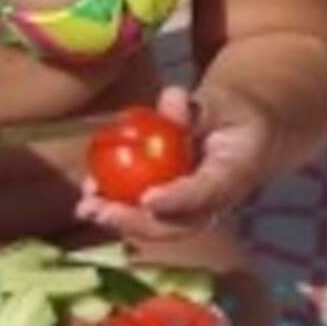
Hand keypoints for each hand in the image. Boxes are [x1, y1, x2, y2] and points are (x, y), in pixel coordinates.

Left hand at [75, 81, 276, 244]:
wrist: (241, 130)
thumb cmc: (233, 113)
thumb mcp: (222, 102)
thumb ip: (197, 106)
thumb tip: (171, 100)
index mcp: (232, 177)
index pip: (205, 194)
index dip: (177, 200)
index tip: (148, 198)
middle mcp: (211, 204)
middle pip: (175, 224)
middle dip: (136, 222)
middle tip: (102, 212)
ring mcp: (190, 209)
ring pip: (155, 225)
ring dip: (118, 219)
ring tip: (86, 208)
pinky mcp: (170, 206)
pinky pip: (142, 212)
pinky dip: (115, 205)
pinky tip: (90, 193)